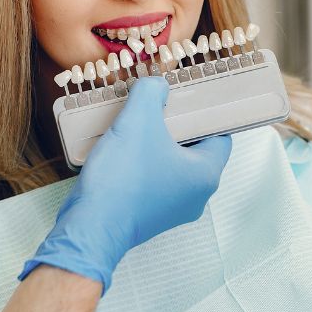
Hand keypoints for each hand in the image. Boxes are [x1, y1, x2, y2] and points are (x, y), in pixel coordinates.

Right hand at [21, 77, 231, 291]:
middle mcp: (196, 196)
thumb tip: (157, 84)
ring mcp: (174, 210)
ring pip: (173, 166)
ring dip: (158, 145)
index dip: (205, 114)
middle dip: (178, 127)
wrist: (90, 227)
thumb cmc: (122, 178)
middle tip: (159, 108)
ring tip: (138, 124)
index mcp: (206, 174)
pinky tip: (124, 149)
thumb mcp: (138, 120)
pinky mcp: (151, 216)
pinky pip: (155, 181)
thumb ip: (151, 93)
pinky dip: (144, 164)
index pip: (220, 136)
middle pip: (195, 150)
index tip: (187, 100)